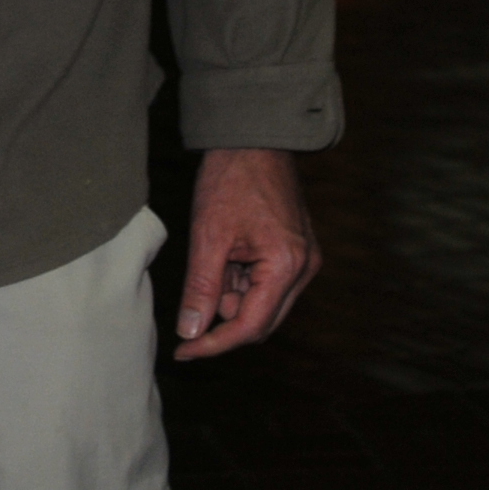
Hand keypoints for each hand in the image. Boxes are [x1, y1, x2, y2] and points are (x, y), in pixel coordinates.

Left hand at [173, 147, 321, 358]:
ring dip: (232, 297)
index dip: (214, 344)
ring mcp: (304, 259)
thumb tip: (190, 332)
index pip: (250, 326)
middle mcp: (304, 268)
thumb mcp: (208, 236)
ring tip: (212, 261)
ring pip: (263, 304)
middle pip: (261, 321)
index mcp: (286, 265)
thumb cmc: (231, 179)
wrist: (252, 138)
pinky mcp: (297, 251)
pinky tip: (226, 257)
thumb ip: (201, 289)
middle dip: (223, 320)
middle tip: (190, 309)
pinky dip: (242, 281)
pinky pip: (268, 284)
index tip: (184, 351)